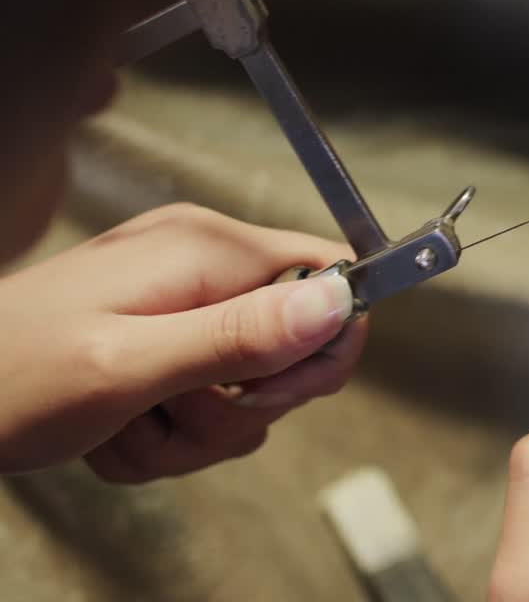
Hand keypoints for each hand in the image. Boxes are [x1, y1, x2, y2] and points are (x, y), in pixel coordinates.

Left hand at [0, 203, 367, 480]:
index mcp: (208, 250)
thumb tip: (338, 302)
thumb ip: (238, 337)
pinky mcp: (168, 339)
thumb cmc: (8, 377)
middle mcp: (205, 266)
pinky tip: (117, 427)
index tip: (263, 393)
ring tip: (129, 423)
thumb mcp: (129, 365)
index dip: (324, 345)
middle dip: (241, 407)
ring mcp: (186, 303)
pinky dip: (167, 436)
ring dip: (195, 432)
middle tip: (175, 412)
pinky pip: (210, 405)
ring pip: (252, 393)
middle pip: (297, 347)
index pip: (332, 275)